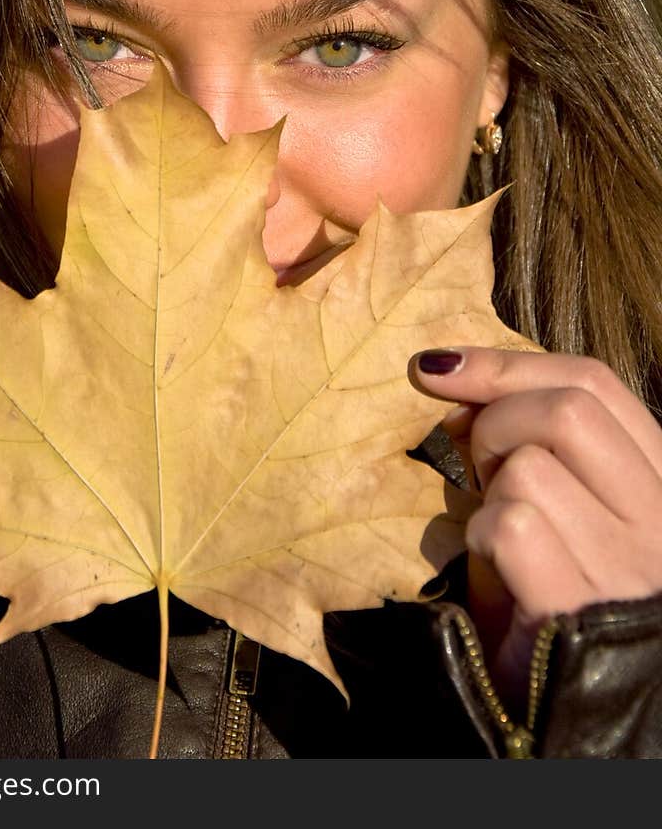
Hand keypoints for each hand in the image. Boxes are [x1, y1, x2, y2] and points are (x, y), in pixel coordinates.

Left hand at [408, 347, 661, 715]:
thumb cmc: (550, 598)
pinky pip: (512, 524)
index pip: (595, 383)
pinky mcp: (580, 606)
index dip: (509, 362)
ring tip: (494, 531)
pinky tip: (491, 566)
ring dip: (487, 491)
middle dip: (497, 419)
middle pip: (568, 408)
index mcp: (657, 484)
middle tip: (478, 466)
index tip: (440, 366)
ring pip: (530, 466)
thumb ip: (528, 441)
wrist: (574, 716)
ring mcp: (629, 565)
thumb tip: (453, 377)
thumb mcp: (557, 508)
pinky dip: (481, 536)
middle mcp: (659, 521)